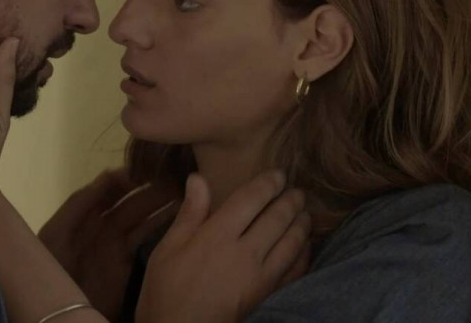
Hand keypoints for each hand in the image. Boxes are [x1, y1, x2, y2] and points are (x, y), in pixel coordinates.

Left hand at [39, 169, 178, 320]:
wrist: (59, 311)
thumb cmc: (52, 267)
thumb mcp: (57, 232)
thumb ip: (79, 203)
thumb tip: (109, 173)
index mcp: (83, 213)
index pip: (110, 188)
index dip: (129, 177)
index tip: (151, 169)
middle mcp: (101, 225)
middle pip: (130, 202)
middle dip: (152, 188)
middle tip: (178, 177)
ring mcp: (115, 244)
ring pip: (142, 218)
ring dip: (161, 205)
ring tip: (186, 192)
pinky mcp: (126, 263)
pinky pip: (145, 238)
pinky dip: (161, 226)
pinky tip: (180, 216)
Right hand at [135, 171, 311, 322]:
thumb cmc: (165, 291)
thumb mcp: (167, 249)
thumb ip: (189, 213)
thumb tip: (197, 178)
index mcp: (217, 235)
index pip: (251, 199)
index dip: (268, 183)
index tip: (278, 174)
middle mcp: (244, 252)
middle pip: (277, 218)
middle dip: (291, 200)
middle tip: (298, 191)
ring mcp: (260, 276)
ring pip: (292, 242)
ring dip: (301, 223)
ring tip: (305, 213)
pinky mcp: (268, 295)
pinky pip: (295, 270)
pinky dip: (304, 254)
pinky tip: (304, 246)